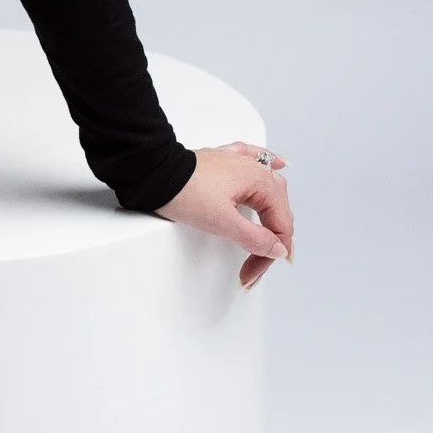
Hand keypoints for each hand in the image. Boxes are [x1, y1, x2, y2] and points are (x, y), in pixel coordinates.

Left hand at [152, 142, 293, 288]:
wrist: (153, 173)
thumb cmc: (183, 193)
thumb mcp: (222, 223)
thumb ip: (254, 239)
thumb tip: (279, 248)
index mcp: (259, 181)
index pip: (280, 224)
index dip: (270, 253)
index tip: (253, 273)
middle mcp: (253, 168)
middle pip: (277, 208)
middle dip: (271, 240)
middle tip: (253, 267)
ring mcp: (238, 162)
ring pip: (270, 187)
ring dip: (273, 213)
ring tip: (272, 237)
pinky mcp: (223, 160)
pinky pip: (255, 158)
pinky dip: (269, 164)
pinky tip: (279, 165)